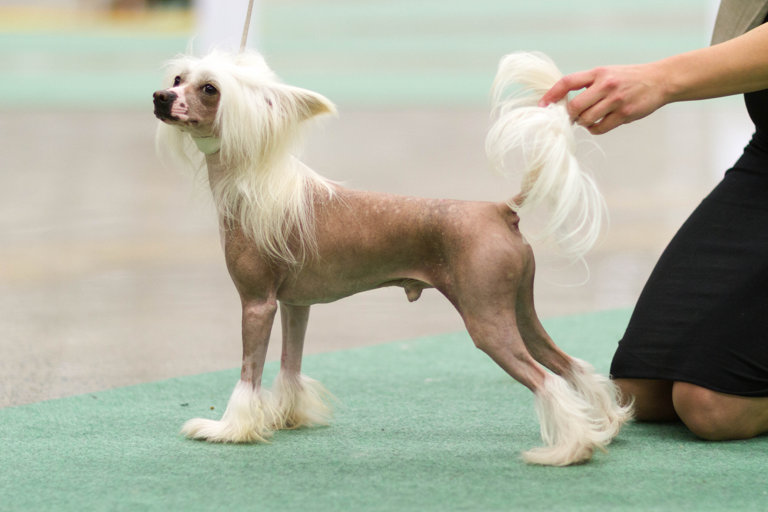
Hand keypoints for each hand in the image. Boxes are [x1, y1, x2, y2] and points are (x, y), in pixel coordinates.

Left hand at [538, 63, 668, 133]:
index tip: (542, 105)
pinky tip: (600, 123)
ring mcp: (616, 100)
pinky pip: (599, 128)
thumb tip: (561, 103)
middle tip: (570, 118)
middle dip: (569, 116)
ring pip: (586, 120)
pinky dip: (595, 129)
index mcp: (598, 73)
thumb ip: (586, 85)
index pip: (568, 82)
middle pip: (574, 107)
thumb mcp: (606, 73)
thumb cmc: (627, 79)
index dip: (551, 94)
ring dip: (583, 122)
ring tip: (590, 118)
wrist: (660, 80)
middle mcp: (606, 85)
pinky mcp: (625, 114)